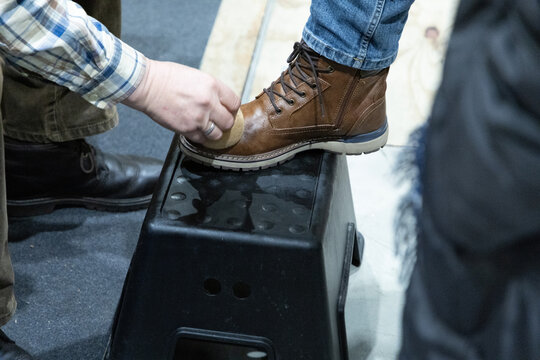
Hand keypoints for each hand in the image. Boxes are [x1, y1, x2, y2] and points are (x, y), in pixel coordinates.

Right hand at [123, 58, 239, 142]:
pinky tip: (196, 131)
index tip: (227, 110)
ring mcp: (199, 118)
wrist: (147, 86)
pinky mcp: (187, 129)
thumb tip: (221, 102)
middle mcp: (209, 103)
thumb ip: (211, 90)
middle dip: (224, 122)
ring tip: (207, 128)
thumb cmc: (169, 77)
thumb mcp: (197, 77)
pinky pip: (202, 140)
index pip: (235, 103)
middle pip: (229, 121)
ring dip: (214, 133)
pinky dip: (201, 137)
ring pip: (217, 134)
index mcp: (213, 86)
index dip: (231, 109)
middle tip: (218, 121)